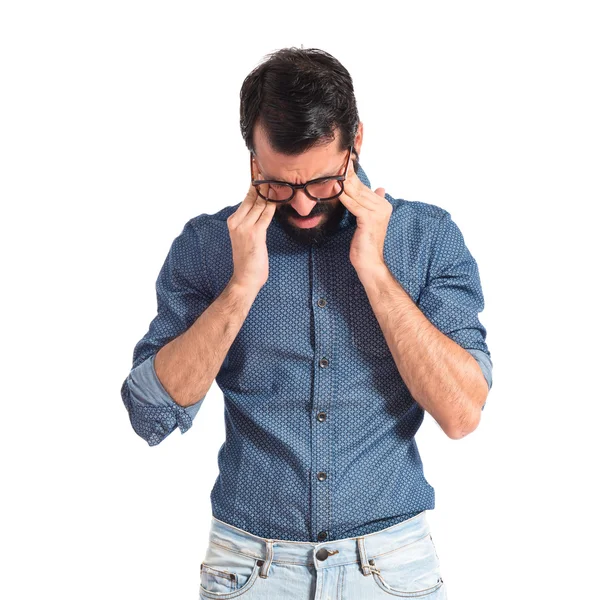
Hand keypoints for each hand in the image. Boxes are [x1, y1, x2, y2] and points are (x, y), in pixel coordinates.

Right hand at [227, 175, 276, 292]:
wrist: (245, 278)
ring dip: (270, 190)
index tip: (261, 169)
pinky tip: (280, 195)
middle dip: (263, 181)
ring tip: (278, 176)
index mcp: (234, 220)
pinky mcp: (255, 233)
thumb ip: (253, 222)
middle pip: (253, 196)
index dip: (256, 183)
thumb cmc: (249, 260)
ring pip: (260, 203)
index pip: (247, 197)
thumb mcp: (247, 237)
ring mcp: (245, 227)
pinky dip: (273, 203)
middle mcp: (237, 221)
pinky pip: (266, 214)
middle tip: (270, 166)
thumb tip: (264, 208)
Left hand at [337, 158, 390, 272]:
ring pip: (357, 194)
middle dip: (347, 176)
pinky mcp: (369, 219)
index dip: (352, 177)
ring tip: (333, 172)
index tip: (341, 165)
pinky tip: (336, 190)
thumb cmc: (365, 244)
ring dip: (344, 184)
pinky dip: (344, 197)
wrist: (370, 262)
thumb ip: (371, 204)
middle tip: (336, 163)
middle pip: (360, 188)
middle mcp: (383, 206)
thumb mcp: (367, 220)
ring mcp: (377, 212)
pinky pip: (353, 205)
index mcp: (383, 205)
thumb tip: (380, 188)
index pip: (364, 188)